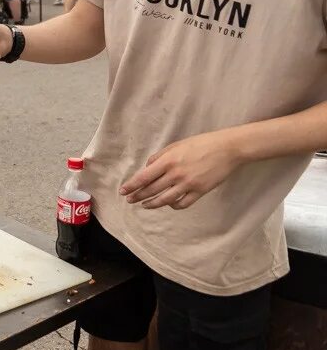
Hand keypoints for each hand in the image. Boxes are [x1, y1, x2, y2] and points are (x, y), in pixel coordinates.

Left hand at [120, 131, 242, 209]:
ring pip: (165, 200)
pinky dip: (173, 205)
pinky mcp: (200, 191)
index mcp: (168, 161)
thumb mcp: (176, 145)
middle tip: (130, 200)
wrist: (227, 149)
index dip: (131, 186)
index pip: (144, 177)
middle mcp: (176, 174)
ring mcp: (188, 184)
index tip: (123, 191)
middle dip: (138, 196)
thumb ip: (159, 157)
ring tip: (145, 205)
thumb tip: (147, 168)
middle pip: (151, 190)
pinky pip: (182, 204)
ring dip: (152, 204)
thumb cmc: (201, 144)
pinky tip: (168, 204)